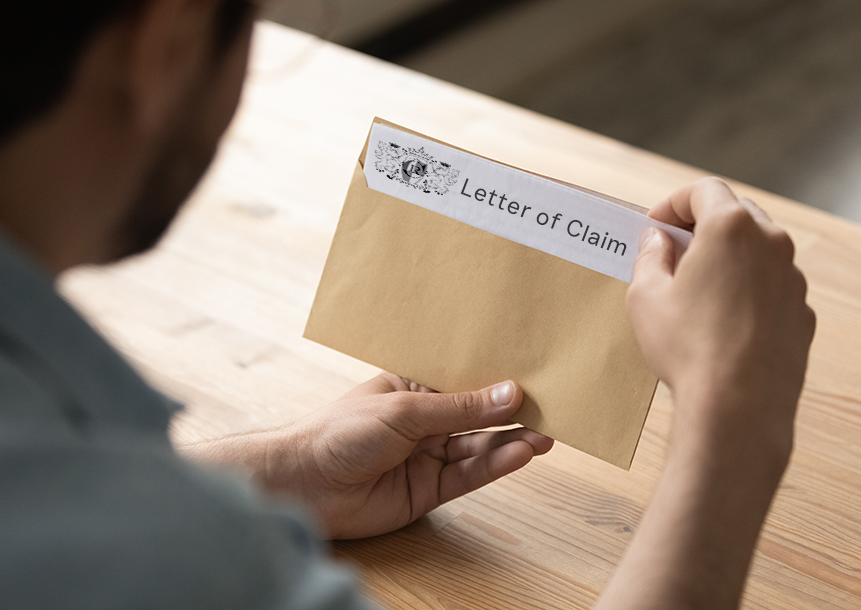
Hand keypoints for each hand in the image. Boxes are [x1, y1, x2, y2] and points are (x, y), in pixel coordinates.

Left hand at [190, 373, 552, 539]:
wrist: (306, 484)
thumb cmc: (341, 432)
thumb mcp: (406, 411)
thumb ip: (460, 408)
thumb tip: (510, 393)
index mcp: (413, 388)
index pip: (464, 380)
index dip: (496, 377)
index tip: (535, 371)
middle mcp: (425, 422)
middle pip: (478, 416)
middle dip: (513, 412)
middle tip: (554, 407)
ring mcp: (428, 456)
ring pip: (479, 446)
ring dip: (512, 441)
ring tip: (546, 434)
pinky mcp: (430, 490)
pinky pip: (470, 475)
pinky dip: (496, 465)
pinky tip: (521, 453)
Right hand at [591, 178, 815, 609]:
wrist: (737, 407)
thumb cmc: (686, 348)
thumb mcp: (645, 295)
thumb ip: (650, 256)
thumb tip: (658, 240)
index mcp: (731, 228)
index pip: (704, 190)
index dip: (673, 203)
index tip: (655, 225)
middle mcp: (772, 243)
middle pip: (736, 213)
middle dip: (703, 225)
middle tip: (673, 249)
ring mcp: (793, 279)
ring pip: (758, 250)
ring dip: (728, 257)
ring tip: (696, 288)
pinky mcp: (802, 313)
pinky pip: (771, 286)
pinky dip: (747, 289)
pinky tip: (721, 320)